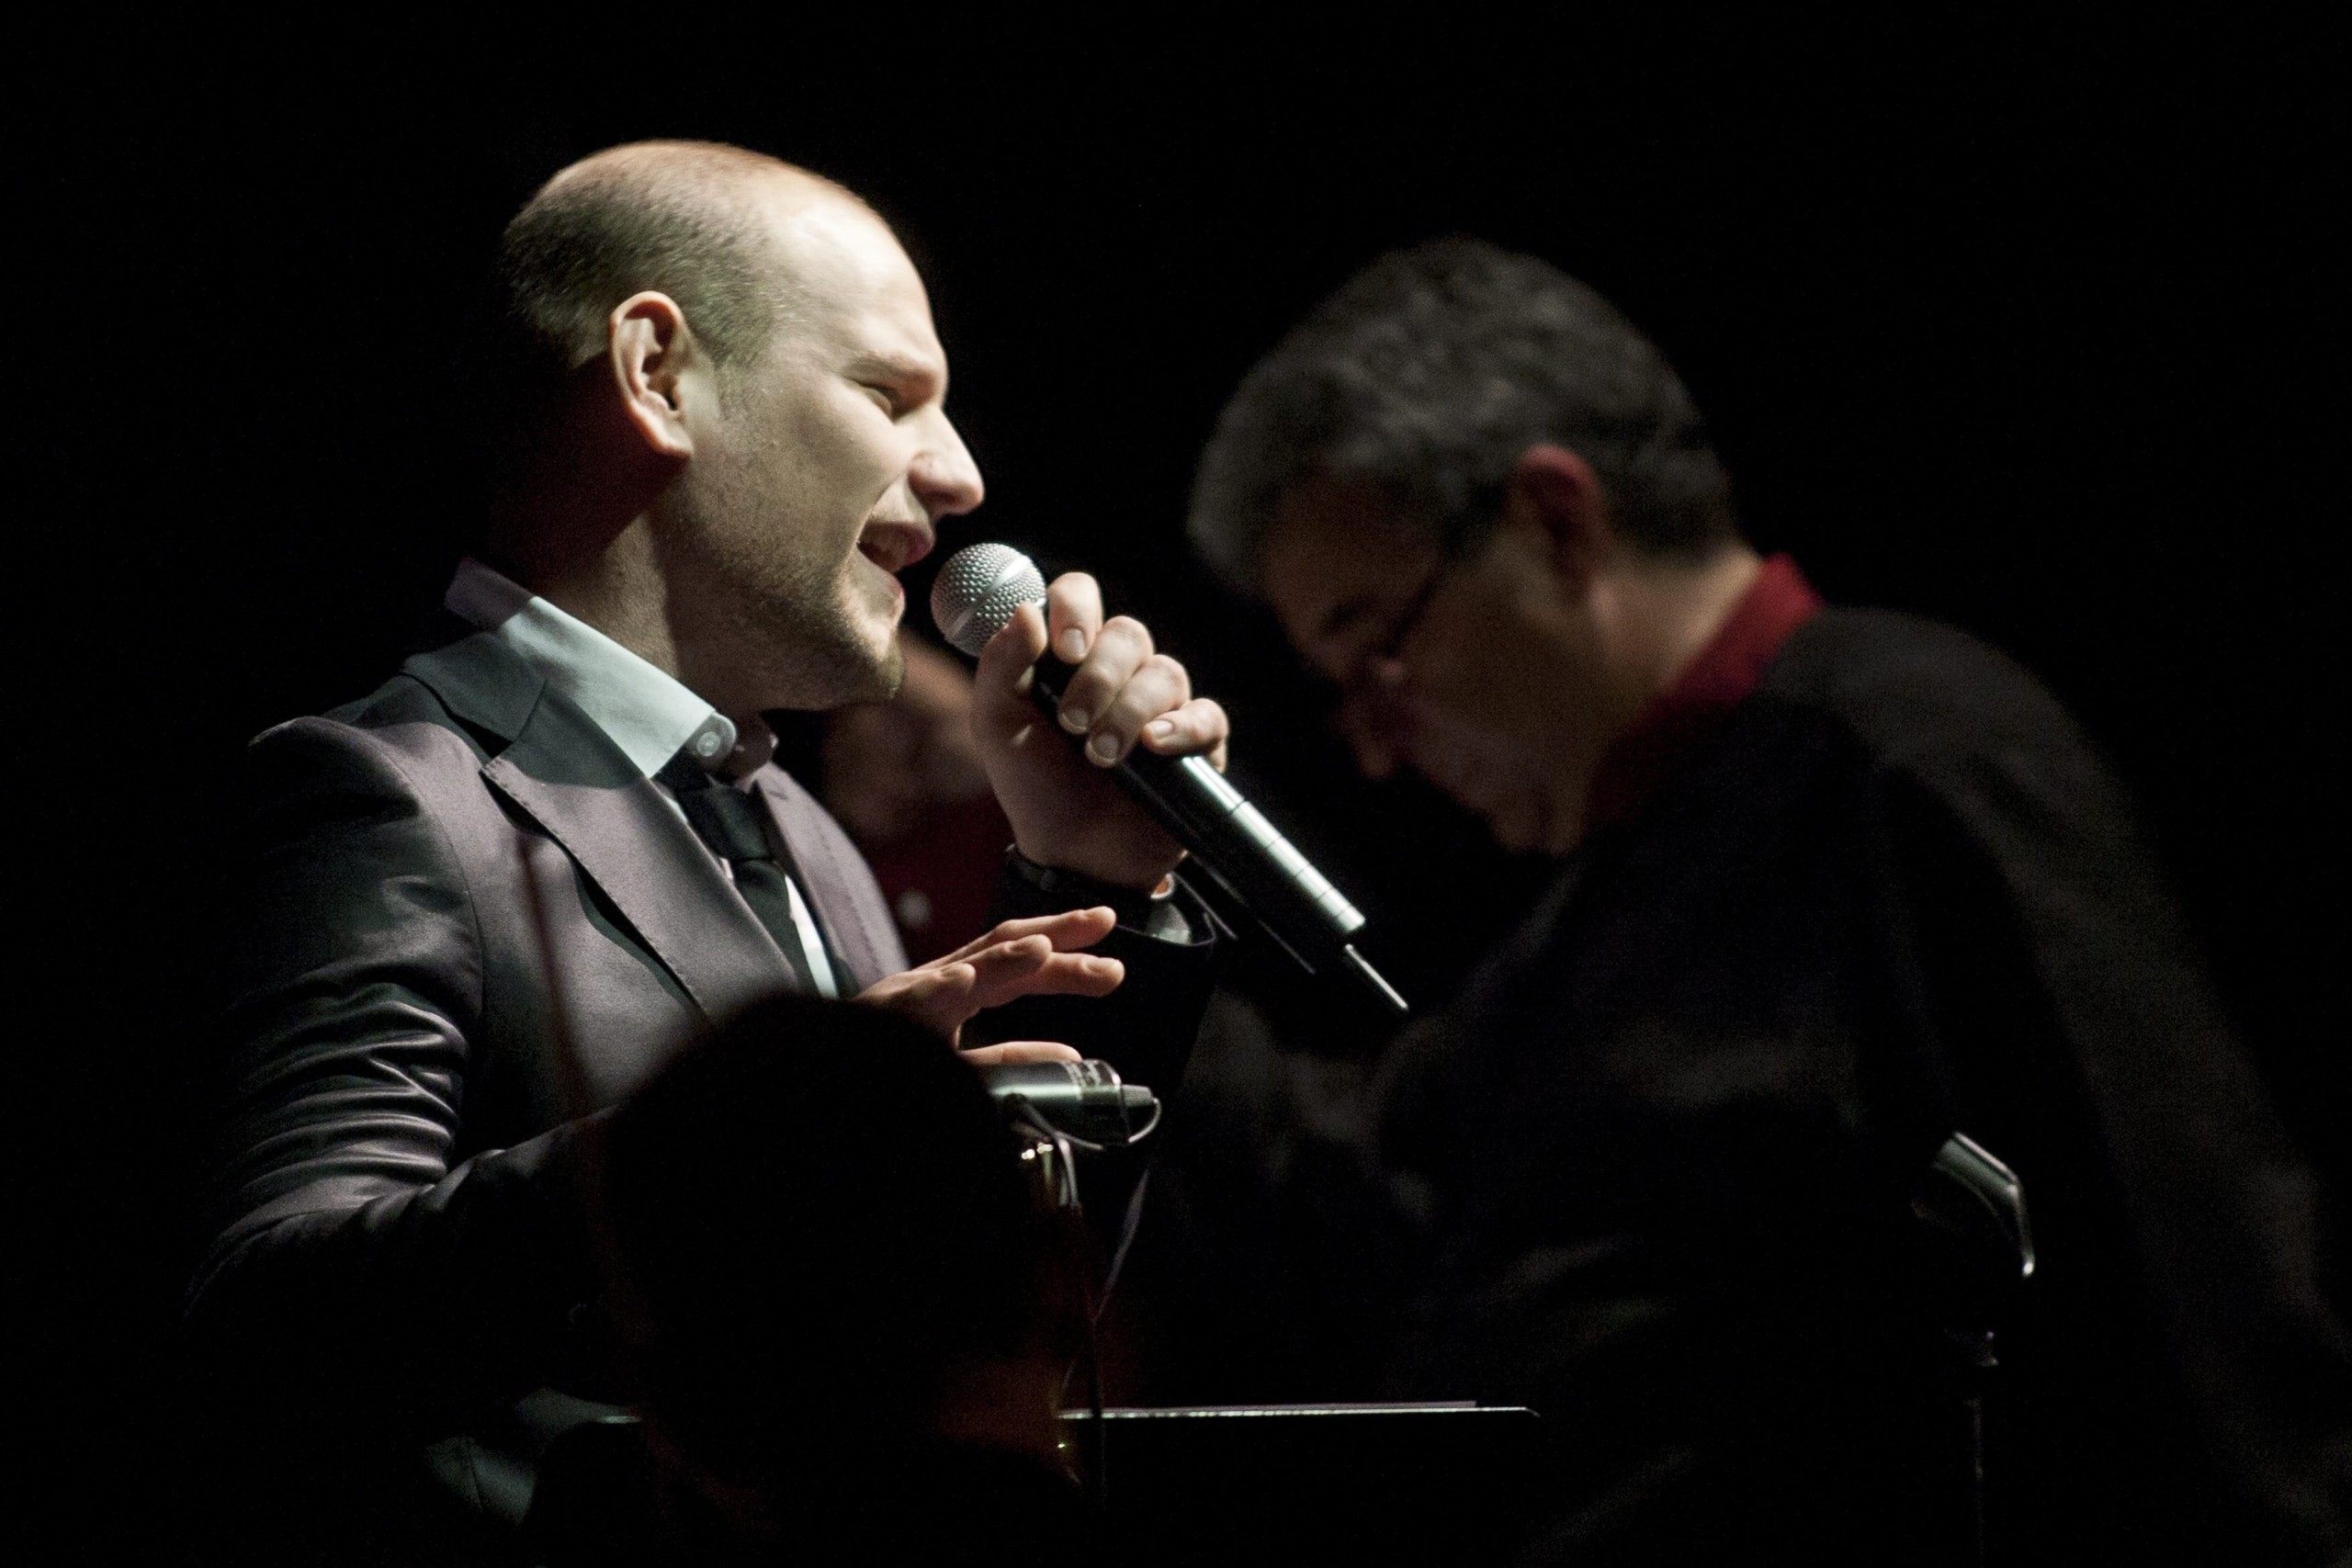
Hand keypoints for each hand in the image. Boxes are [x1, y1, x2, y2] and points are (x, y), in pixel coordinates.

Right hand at [857, 907, 1122, 1055]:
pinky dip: (935, 991)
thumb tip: (1071, 1055)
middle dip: (1052, 933)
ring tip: (1042, 948)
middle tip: (1102, 923)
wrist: (819, 1076)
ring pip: (957, 972)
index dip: (1067, 955)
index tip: (1113, 956)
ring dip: (1001, 957)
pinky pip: (908, 1006)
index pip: (1021, 966)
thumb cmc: (889, 1063)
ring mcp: (906, 999)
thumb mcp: (961, 1065)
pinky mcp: (878, 1022)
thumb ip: (1010, 1058)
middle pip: (1000, 947)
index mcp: (958, 991)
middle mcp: (936, 984)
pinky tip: (961, 982)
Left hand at [970, 573, 1230, 886]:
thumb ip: (1001, 666)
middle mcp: (1120, 669)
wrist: (1071, 853)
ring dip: (1128, 712)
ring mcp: (1162, 704)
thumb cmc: (1033, 784)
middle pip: (1128, 633)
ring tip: (1102, 757)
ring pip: (1164, 673)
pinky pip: (1206, 715)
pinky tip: (1153, 748)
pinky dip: (1180, 728)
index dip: (1077, 608)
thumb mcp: (997, 725)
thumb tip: (1024, 610)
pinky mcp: (1197, 742)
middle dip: (1099, 677)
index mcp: (1071, 654)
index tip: (1065, 649)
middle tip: (1072, 722)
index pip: (1080, 595)